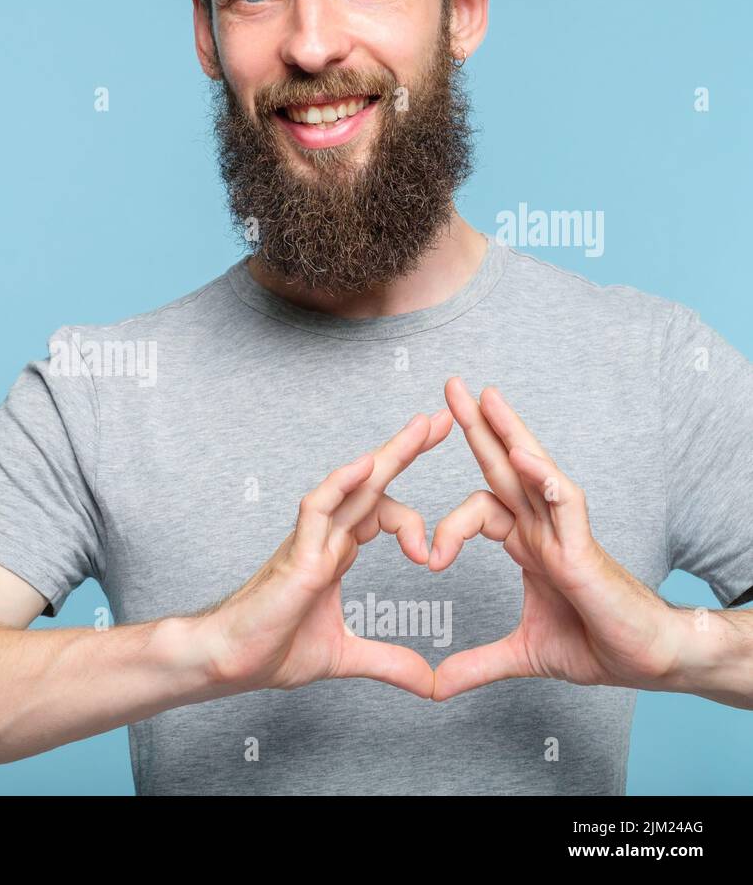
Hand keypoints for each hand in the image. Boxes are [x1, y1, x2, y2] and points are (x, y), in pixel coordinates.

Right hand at [198, 409, 453, 698]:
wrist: (229, 661)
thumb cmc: (270, 649)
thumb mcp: (346, 657)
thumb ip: (390, 663)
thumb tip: (431, 684)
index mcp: (336, 553)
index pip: (380, 511)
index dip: (414, 510)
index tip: (448, 531)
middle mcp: (325, 537)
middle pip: (372, 483)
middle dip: (409, 451)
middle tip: (444, 420)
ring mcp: (309, 541)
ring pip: (351, 485)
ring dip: (388, 455)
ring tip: (423, 427)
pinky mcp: (295, 555)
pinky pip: (317, 507)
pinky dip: (341, 484)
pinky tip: (367, 465)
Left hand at [428, 377, 680, 700]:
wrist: (648, 662)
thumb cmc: (597, 644)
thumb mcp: (522, 654)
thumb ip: (477, 664)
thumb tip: (437, 686)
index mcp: (527, 544)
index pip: (480, 507)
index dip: (444, 526)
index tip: (425, 559)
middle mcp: (544, 528)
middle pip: (504, 467)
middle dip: (477, 427)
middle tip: (451, 386)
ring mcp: (565, 533)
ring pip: (534, 472)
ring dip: (510, 434)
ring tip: (485, 398)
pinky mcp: (585, 548)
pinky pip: (566, 504)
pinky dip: (545, 480)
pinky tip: (525, 457)